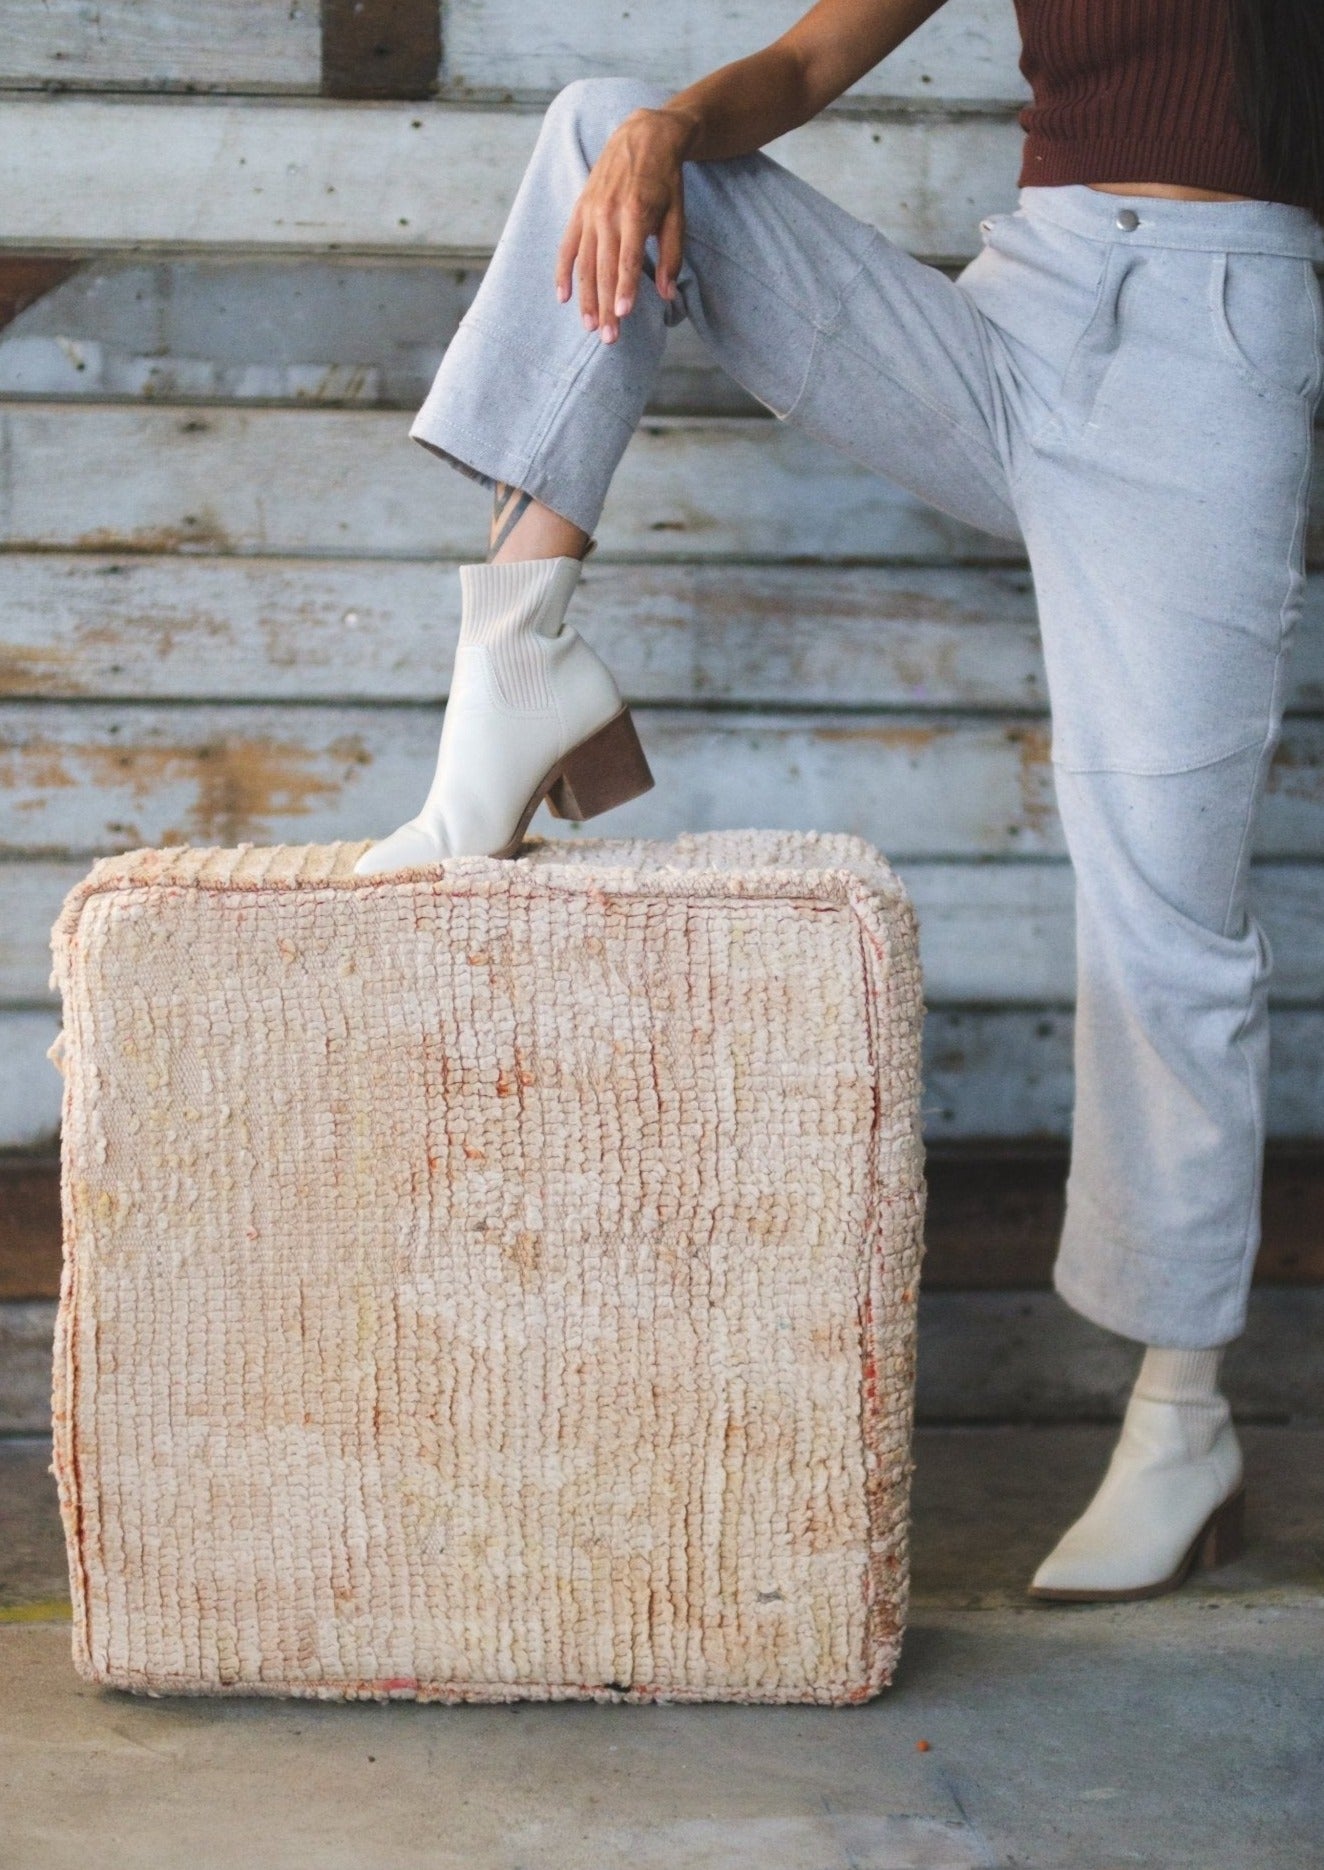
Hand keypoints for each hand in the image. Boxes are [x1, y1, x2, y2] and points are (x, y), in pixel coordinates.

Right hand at [554, 107, 690, 343]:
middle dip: (606, 306)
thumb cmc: (665, 179)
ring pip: (585, 263)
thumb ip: (671, 256)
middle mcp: (608, 213)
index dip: (625, 289)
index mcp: (635, 212)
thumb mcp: (677, 215)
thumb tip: (667, 294)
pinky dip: (563, 272)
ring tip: (589, 327)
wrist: (643, 135)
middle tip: (609, 337)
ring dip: (586, 298)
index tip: (623, 315)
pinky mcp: (580, 210)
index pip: (627, 259)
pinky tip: (563, 297)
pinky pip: (568, 246)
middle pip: (604, 269)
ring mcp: (590, 212)